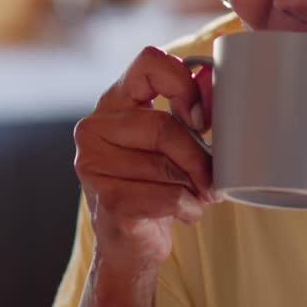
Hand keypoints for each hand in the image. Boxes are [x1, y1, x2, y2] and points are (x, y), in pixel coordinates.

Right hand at [74, 46, 215, 279]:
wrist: (130, 244)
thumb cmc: (154, 184)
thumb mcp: (172, 142)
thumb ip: (190, 111)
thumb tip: (213, 84)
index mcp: (113, 101)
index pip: (149, 62)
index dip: (183, 83)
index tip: (200, 117)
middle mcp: (93, 127)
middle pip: (164, 126)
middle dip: (198, 156)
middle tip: (213, 177)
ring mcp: (93, 164)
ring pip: (167, 165)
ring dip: (195, 187)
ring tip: (196, 196)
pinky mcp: (106, 198)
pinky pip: (166, 196)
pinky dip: (187, 207)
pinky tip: (184, 212)